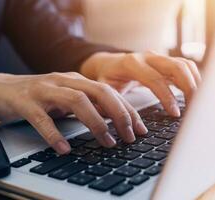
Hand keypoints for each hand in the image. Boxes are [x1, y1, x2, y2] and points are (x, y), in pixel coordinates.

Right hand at [0, 72, 146, 153]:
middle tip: (129, 137)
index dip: (127, 110)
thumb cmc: (30, 96)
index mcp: (73, 79)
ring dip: (95, 123)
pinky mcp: (23, 102)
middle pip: (98, 92)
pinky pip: (42, 119)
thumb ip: (84, 104)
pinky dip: (54, 135)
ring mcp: (42, 90)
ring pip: (76, 101)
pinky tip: (63, 149)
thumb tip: (114, 118)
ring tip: (106, 142)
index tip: (140, 129)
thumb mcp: (61, 97)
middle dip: (119, 114)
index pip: (108, 91)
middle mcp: (60, 81)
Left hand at [80, 52, 201, 116]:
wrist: (108, 63)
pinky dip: (193, 78)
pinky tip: (194, 93)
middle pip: (175, 67)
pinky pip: (185, 66)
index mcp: (130, 64)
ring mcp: (158, 57)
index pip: (154, 79)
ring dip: (194, 82)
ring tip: (196, 103)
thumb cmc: (107, 78)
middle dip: (188, 87)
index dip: (167, 97)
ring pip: (183, 65)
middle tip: (192, 108)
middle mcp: (147, 57)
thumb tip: (114, 116)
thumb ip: (109, 100)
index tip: (175, 113)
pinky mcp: (166, 61)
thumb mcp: (103, 89)